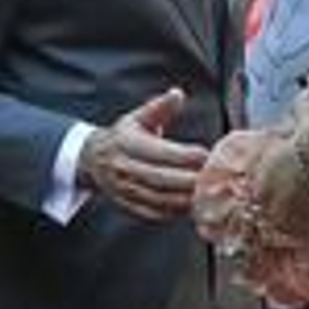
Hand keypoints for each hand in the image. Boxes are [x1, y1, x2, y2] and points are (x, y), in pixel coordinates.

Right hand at [78, 87, 207, 219]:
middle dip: (190, 179)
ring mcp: (126, 190)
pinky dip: (176, 212)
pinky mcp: (130, 206)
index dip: (186, 155)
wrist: (94, 159)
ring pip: (160, 199)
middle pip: (162, 179)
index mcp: (128, 143)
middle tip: (213, 177)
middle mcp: (125, 168)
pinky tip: (192, 205)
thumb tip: (178, 95)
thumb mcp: (138, 117)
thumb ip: (160, 107)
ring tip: (207, 193)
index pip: (160, 152)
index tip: (207, 154)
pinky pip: (156, 214)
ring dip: (186, 198)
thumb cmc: (124, 137)